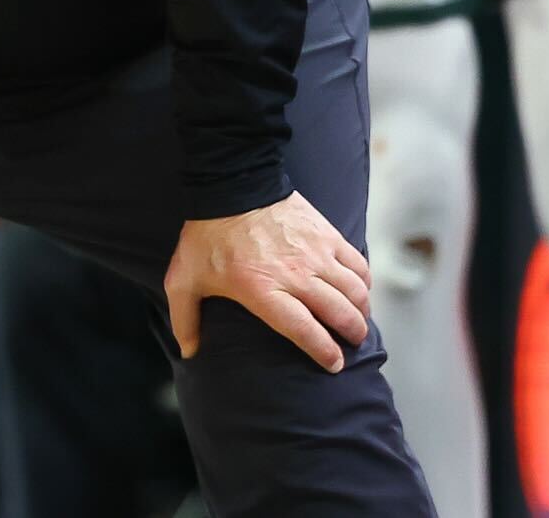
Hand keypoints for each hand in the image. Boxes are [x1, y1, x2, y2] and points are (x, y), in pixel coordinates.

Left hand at [165, 191, 372, 372]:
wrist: (232, 184)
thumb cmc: (207, 235)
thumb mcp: (184, 279)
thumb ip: (185, 319)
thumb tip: (190, 352)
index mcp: (264, 291)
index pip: (304, 330)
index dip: (324, 352)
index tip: (334, 364)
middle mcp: (296, 275)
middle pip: (338, 313)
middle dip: (352, 334)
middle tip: (353, 342)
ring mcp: (315, 253)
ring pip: (353, 290)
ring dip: (362, 309)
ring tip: (359, 319)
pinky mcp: (326, 233)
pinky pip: (357, 263)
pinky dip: (364, 280)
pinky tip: (360, 289)